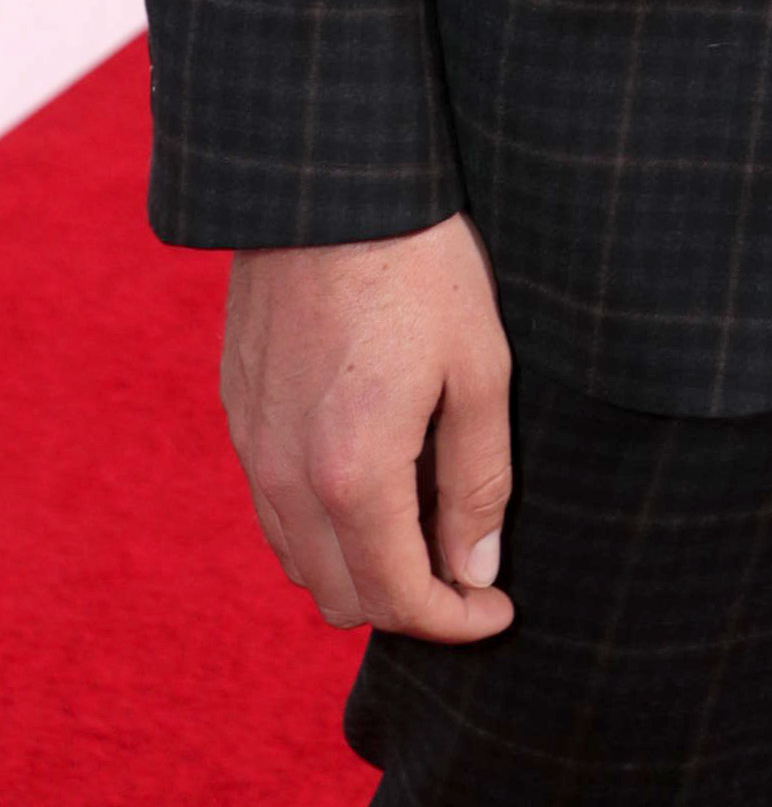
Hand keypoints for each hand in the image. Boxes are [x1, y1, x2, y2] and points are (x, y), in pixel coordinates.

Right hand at [221, 216, 515, 639]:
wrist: (328, 182)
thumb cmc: (420, 266)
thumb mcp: (479, 368)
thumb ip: (478, 481)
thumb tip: (476, 570)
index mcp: (353, 476)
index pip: (398, 599)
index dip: (455, 623)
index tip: (498, 610)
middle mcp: (286, 479)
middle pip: (341, 599)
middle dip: (408, 603)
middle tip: (467, 566)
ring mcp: (251, 449)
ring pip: (300, 562)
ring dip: (360, 567)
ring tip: (425, 523)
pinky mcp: (238, 414)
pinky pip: (273, 510)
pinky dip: (321, 525)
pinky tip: (372, 477)